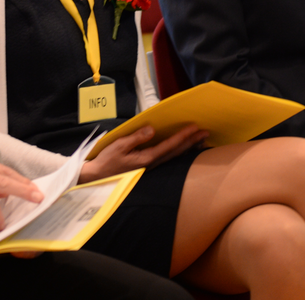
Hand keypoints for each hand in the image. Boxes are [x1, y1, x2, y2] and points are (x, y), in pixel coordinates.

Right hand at [79, 124, 207, 183]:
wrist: (98, 177)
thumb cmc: (107, 161)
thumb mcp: (119, 145)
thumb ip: (137, 137)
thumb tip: (152, 129)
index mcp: (147, 158)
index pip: (169, 145)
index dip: (183, 136)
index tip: (194, 128)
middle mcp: (153, 163)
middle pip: (176, 152)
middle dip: (191, 142)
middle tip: (206, 133)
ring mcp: (152, 166)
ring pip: (175, 156)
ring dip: (188, 147)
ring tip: (201, 140)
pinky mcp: (149, 166)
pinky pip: (168, 158)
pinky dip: (179, 152)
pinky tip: (184, 148)